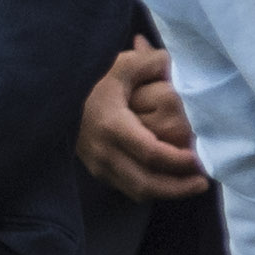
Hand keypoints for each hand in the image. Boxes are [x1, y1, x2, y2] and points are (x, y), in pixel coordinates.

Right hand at [79, 41, 203, 198]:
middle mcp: (104, 152)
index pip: (151, 153)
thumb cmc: (90, 79)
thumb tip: (174, 63)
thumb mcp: (120, 65)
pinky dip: (151, 189)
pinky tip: (168, 180)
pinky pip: (127, 188)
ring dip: (166, 192)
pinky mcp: (97, 171)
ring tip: (191, 185)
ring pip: (137, 191)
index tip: (199, 158)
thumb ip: (149, 62)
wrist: (51, 97)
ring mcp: (98, 165)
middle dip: (178, 187)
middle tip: (203, 183)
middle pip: (146, 183)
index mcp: (112, 126)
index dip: (178, 160)